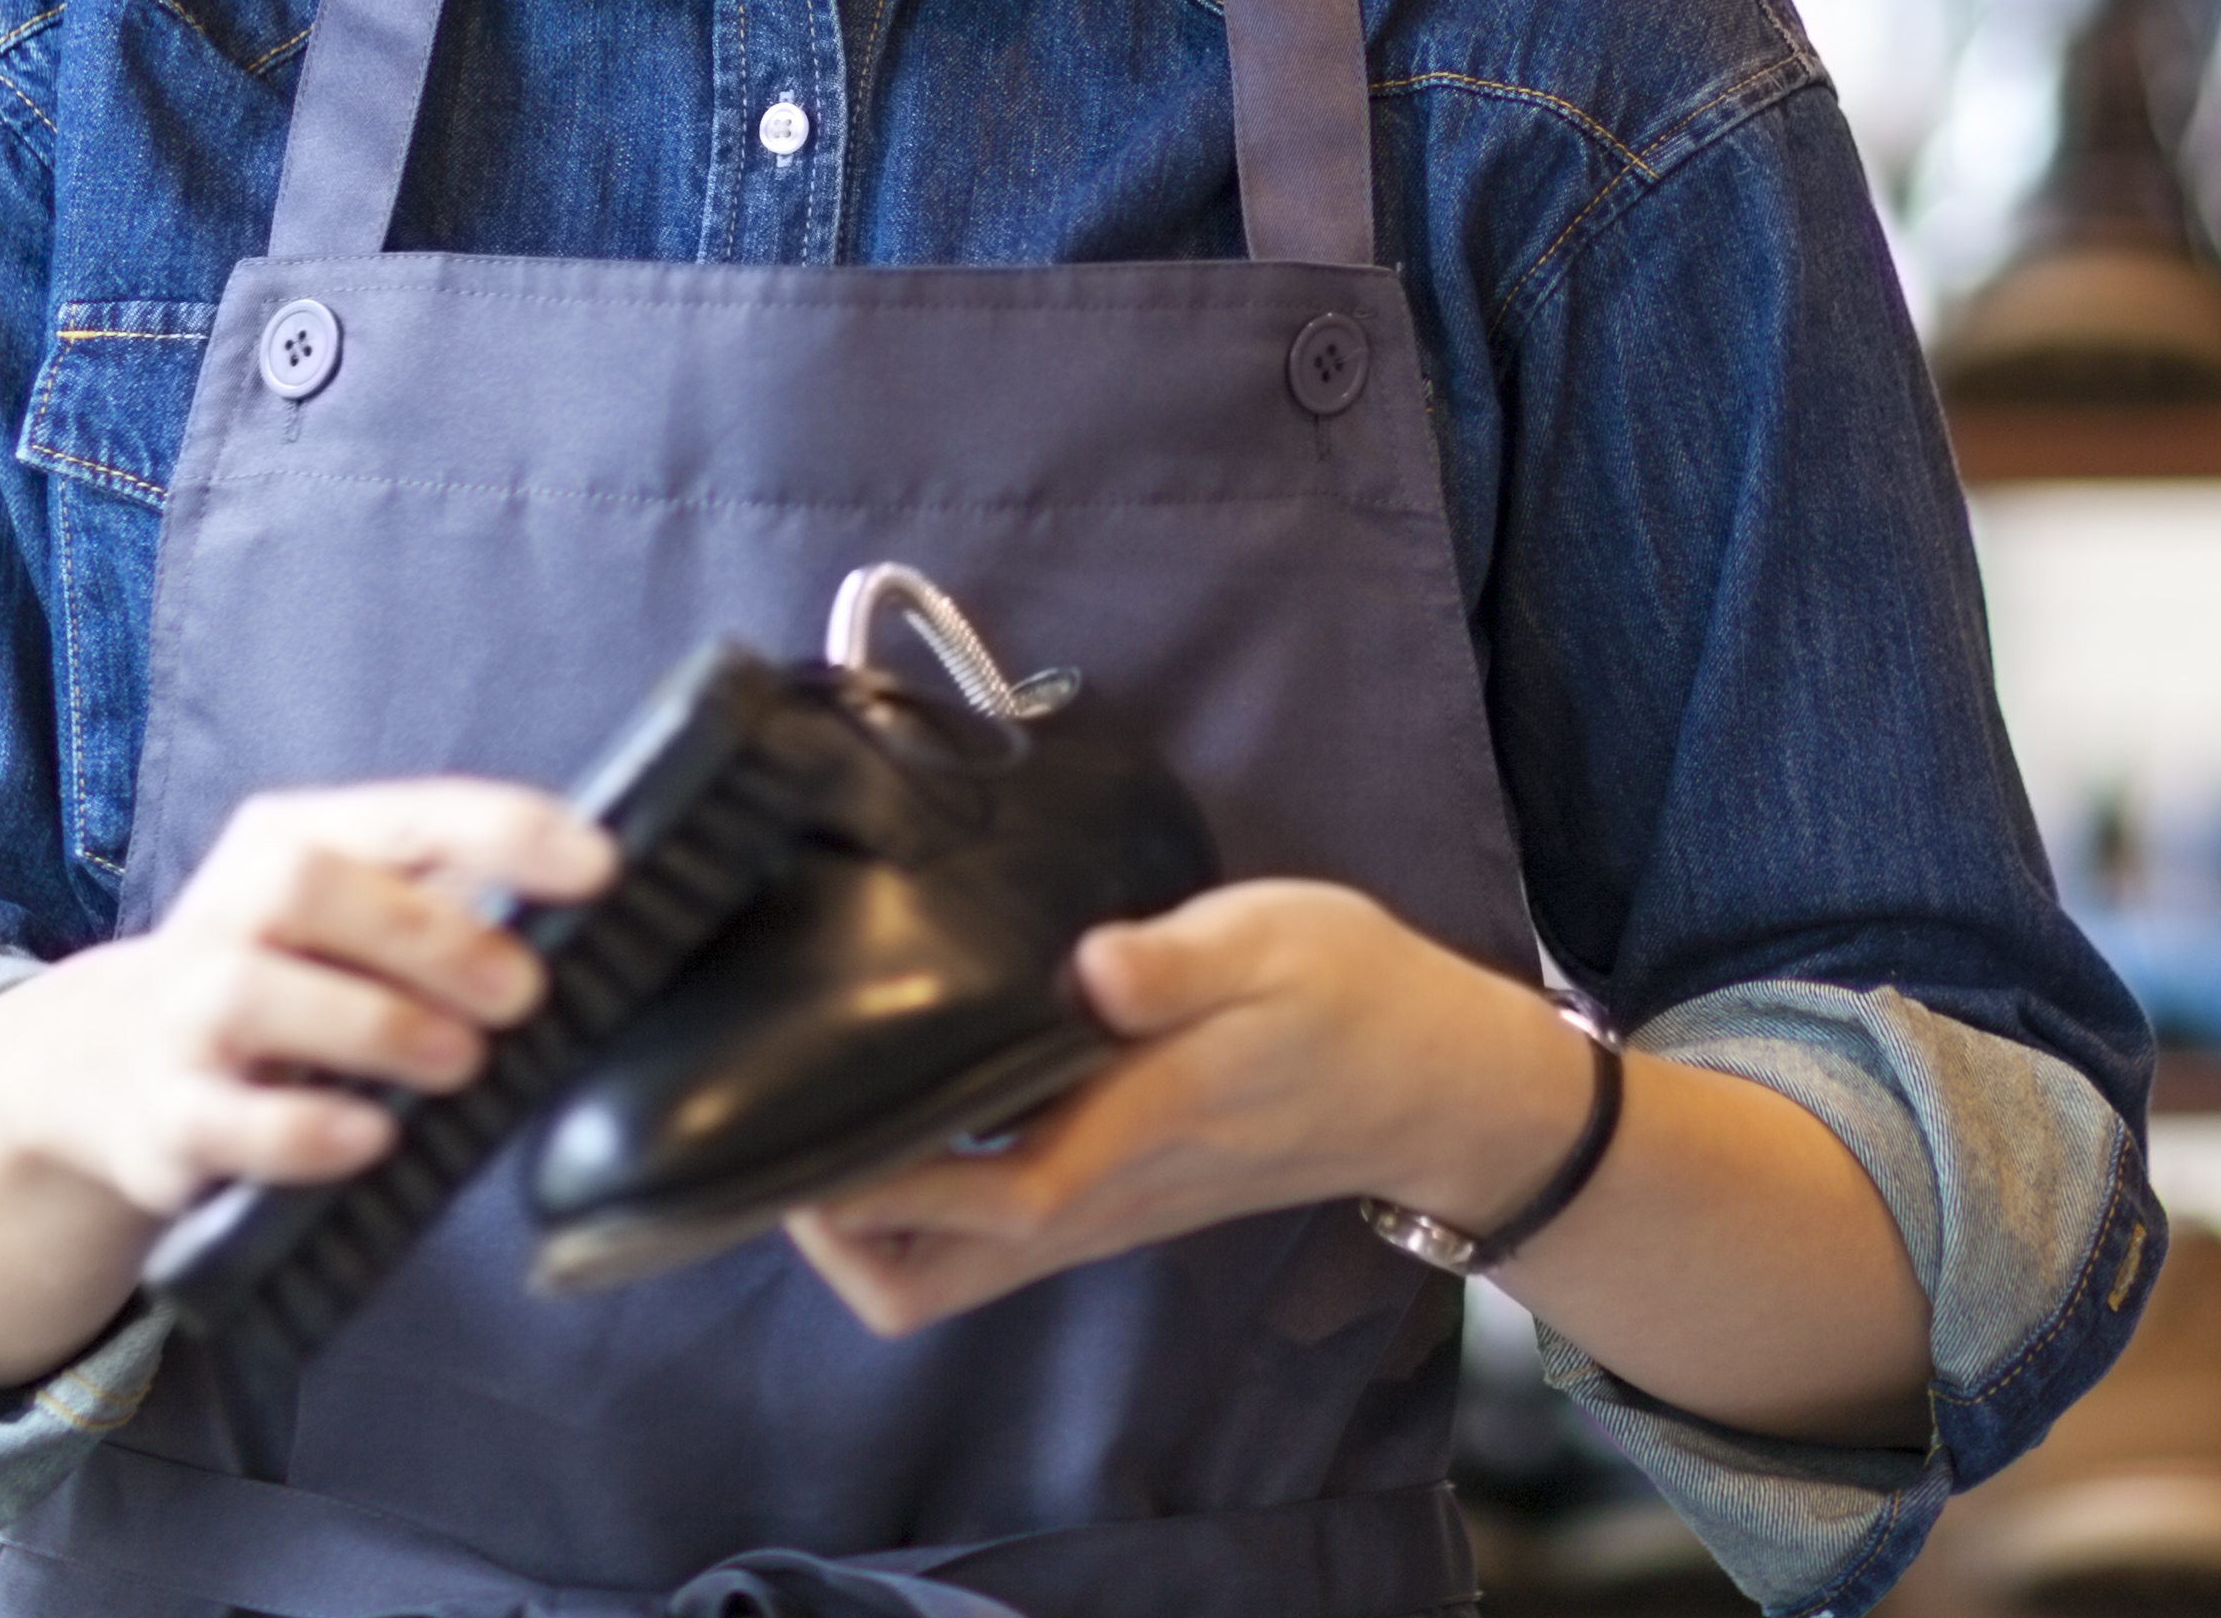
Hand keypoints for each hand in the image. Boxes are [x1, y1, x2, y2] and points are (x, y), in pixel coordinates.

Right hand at [0, 779, 615, 1224]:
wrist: (108, 1068)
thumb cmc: (282, 979)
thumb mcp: (354, 923)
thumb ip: (453, 901)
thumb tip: (597, 903)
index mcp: (293, 838)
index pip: (405, 811)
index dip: (504, 831)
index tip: (600, 866)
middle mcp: (229, 911)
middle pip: (310, 885)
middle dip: (429, 936)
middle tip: (524, 992)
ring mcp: (185, 1015)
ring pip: (255, 994)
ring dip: (373, 1026)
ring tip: (461, 1062)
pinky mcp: (165, 1116)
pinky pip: (222, 1118)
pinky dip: (302, 1130)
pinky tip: (373, 1137)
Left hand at [781, 880, 1591, 1337]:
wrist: (1432, 1081)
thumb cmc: (1352, 1001)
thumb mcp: (1276, 941)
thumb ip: (1177, 959)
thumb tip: (1091, 965)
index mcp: (1128, 1133)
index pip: (972, 1202)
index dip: (867, 1183)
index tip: (792, 1125)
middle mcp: (1097, 1197)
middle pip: (926, 1280)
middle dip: (833, 1231)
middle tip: (787, 1115)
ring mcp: (1099, 1212)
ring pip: (947, 1272)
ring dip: (868, 1220)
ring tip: (828, 1102)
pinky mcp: (1107, 1198)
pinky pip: (984, 1238)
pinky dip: (923, 1200)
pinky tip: (910, 1101)